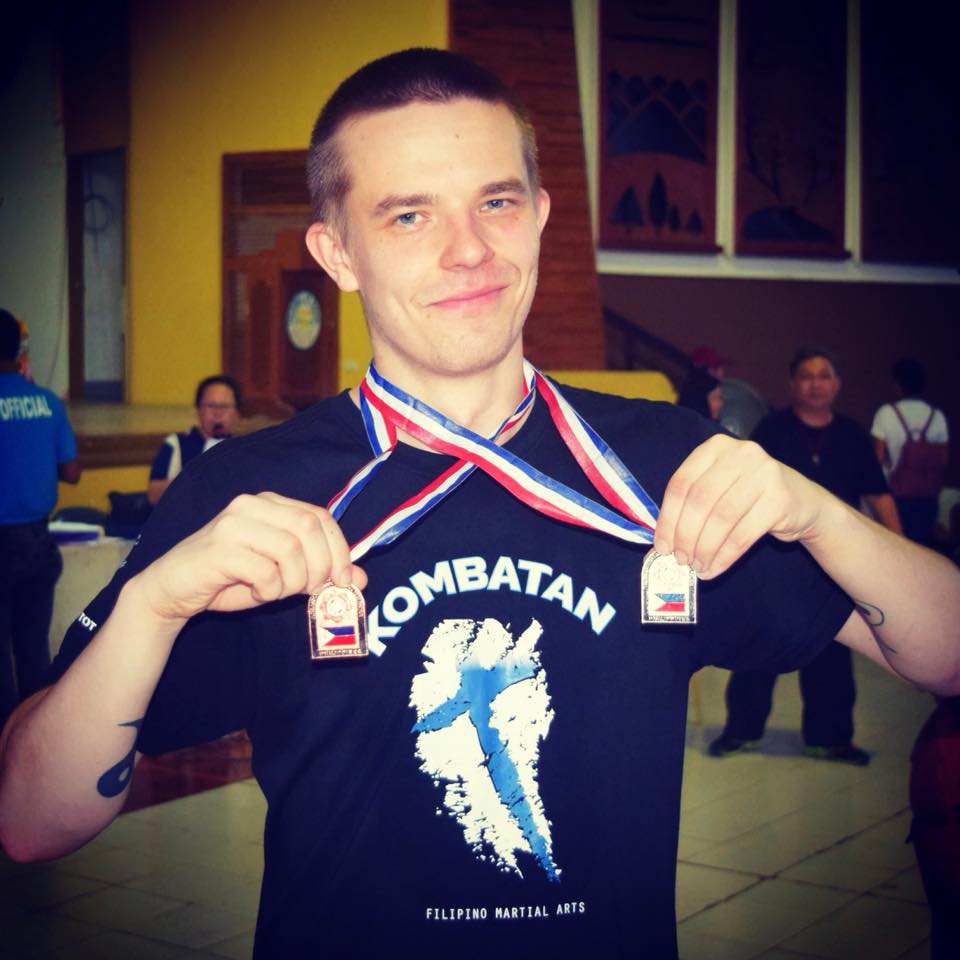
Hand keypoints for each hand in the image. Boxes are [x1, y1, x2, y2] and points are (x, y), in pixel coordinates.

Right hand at [134, 492, 366, 621]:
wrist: (171, 590)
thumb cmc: (229, 580)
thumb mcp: (281, 576)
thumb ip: (318, 572)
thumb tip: (361, 578)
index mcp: (270, 503)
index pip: (321, 516)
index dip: (340, 549)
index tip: (344, 580)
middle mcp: (252, 504)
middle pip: (310, 527)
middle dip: (321, 566)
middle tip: (312, 591)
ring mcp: (233, 523)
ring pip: (291, 549)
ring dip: (293, 581)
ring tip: (276, 592)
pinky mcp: (218, 548)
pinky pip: (265, 571)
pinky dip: (269, 590)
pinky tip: (256, 592)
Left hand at [653, 434, 828, 578]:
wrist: (802, 502)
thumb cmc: (748, 498)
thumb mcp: (718, 491)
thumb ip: (690, 509)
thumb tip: (661, 546)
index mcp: (715, 447)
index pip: (681, 484)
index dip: (668, 519)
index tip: (662, 547)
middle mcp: (740, 453)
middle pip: (700, 500)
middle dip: (685, 536)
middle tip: (680, 559)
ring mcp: (764, 473)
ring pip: (721, 518)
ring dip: (704, 549)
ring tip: (697, 567)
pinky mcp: (781, 498)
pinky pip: (743, 534)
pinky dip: (724, 556)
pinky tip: (714, 568)